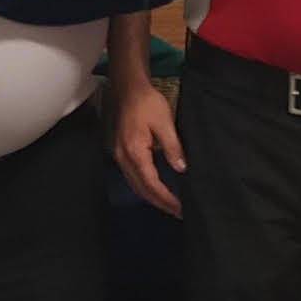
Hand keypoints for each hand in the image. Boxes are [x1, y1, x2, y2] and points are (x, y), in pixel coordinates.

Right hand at [106, 81, 185, 216]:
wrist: (128, 87)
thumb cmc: (147, 102)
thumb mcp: (165, 123)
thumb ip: (172, 147)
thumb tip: (181, 168)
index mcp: (135, 152)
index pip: (152, 184)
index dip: (166, 198)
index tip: (180, 208)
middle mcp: (123, 158)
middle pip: (141, 189)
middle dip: (160, 203)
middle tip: (177, 212)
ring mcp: (119, 155)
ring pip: (134, 185)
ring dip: (151, 197)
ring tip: (168, 205)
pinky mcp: (120, 151)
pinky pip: (132, 176)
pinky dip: (144, 186)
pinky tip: (154, 188)